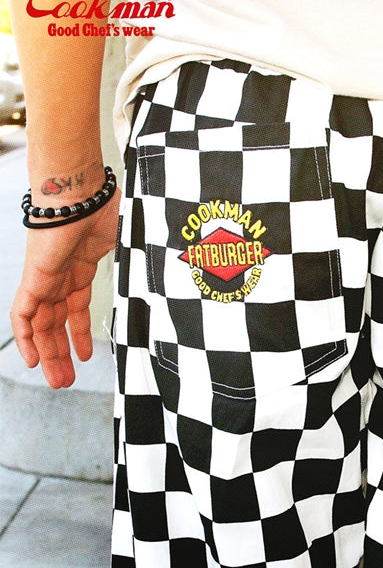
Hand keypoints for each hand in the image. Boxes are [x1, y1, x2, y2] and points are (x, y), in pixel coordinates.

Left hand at [10, 187, 120, 388]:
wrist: (79, 188)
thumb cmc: (105, 204)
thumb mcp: (130, 240)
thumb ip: (140, 258)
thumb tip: (173, 266)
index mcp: (79, 268)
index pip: (74, 309)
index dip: (79, 334)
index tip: (85, 355)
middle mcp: (60, 277)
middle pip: (55, 323)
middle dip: (60, 353)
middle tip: (65, 379)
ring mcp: (47, 278)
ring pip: (41, 325)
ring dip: (48, 354)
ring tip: (58, 380)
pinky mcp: (36, 278)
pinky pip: (23, 314)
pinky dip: (25, 337)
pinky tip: (32, 360)